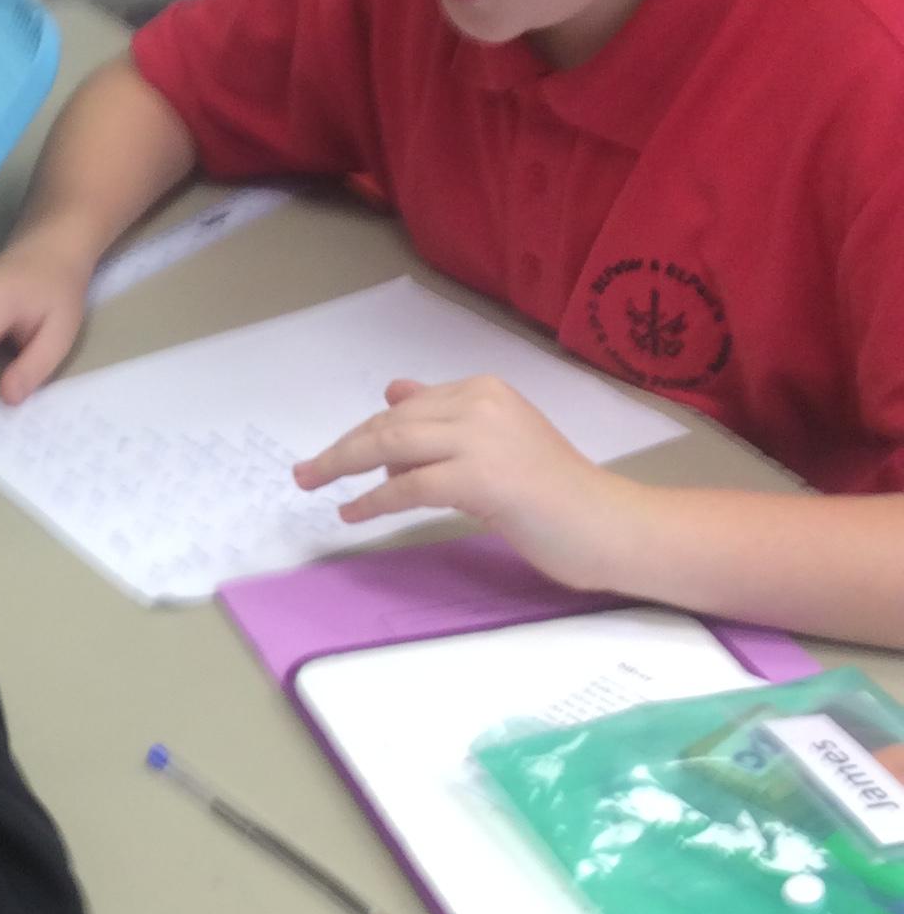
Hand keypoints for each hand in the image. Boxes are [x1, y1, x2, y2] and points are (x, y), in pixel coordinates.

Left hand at [291, 374, 622, 588]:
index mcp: (482, 390)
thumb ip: (445, 421)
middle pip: (391, 424)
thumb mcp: (493, 443)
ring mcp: (481, 437)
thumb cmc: (552, 493)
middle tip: (305, 472)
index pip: (406, 409)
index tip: (335, 456)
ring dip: (343, 466)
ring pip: (391, 447)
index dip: (365, 434)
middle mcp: (480, 402)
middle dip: (343, 448)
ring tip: (313, 484)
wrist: (607, 524)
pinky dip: (374, 501)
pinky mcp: (480, 477)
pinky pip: (409, 487)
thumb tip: (394, 394)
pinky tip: (351, 512)